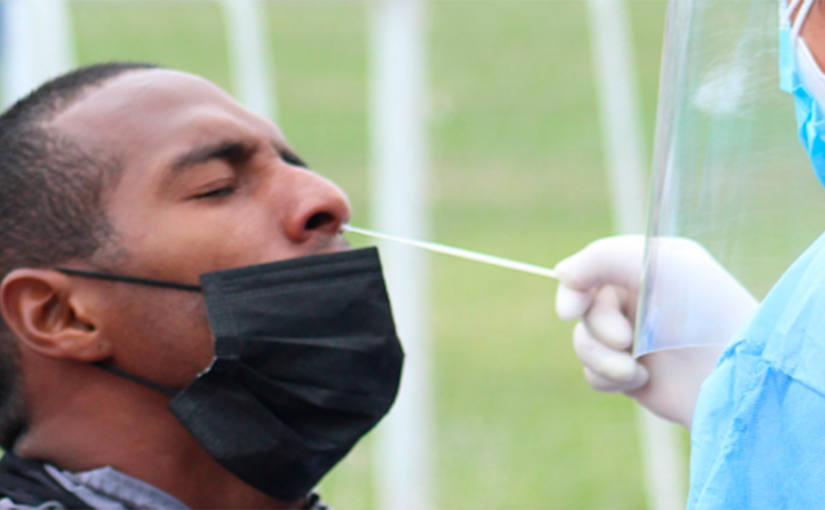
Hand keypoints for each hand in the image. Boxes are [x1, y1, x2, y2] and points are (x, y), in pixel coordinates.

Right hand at [554, 236, 757, 426]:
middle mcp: (641, 299)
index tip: (571, 309)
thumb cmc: (700, 312)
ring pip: (584, 342)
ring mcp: (636, 338)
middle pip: (585, 309)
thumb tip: (560, 273)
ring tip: (633, 371)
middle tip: (625, 339)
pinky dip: (610, 378)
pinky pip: (594, 373)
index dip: (574, 287)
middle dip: (600, 328)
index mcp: (649, 266)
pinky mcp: (632, 374)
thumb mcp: (653, 264)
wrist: (731, 378)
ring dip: (602, 358)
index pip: (592, 267)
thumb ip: (599, 258)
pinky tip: (642, 381)